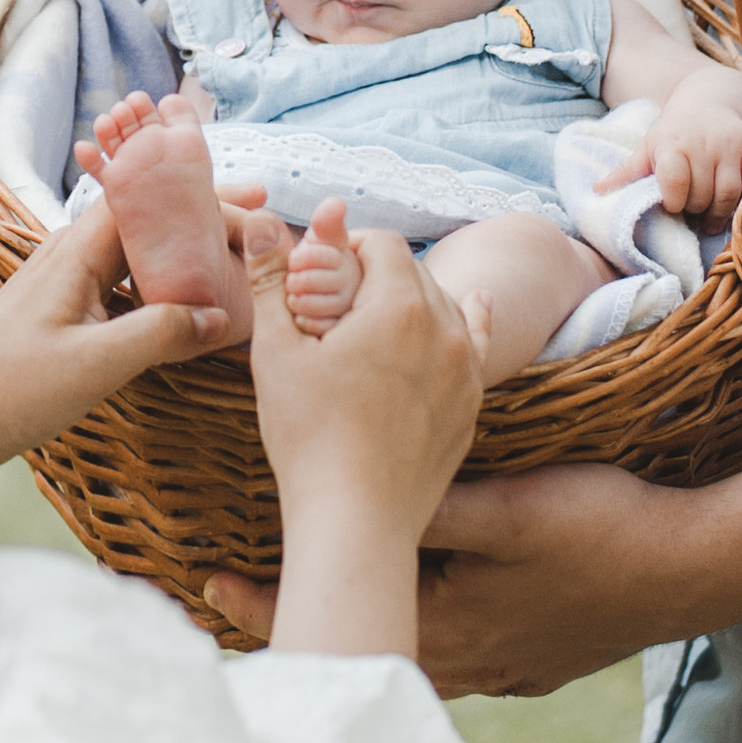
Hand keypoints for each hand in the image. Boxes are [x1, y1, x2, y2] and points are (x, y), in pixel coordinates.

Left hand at [0, 189, 226, 516]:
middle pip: (149, 220)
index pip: (151, 201)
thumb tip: (220, 316)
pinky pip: (124, 283)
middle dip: (204, 220)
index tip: (256, 204)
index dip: (205, 198)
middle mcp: (69, 255)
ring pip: (138, 252)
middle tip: (260, 227)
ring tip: (235, 259)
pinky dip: (162, 285)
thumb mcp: (97, 364)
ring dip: (185, 253)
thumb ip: (161, 333)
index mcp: (76, 253)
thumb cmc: (11, 390)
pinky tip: (186, 305)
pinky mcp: (64, 311)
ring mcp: (65, 283)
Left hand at [211, 459, 688, 692]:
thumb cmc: (599, 531)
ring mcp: (505, 670)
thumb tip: (351, 488)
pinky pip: (457, 658)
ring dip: (369, 630)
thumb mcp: (505, 507)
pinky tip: (423, 617)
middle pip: (368, 647)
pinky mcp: (534, 663)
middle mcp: (469, 662)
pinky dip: (423, 637)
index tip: (210, 588)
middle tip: (250, 595)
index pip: (340, 614)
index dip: (272, 601)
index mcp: (449, 625)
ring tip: (329, 603)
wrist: (690, 573)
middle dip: (315, 619)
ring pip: (411, 657)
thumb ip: (428, 502)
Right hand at [240, 225, 486, 657]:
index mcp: (400, 306)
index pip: (382, 244)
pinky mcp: (471, 406)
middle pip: (414, 273)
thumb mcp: (276, 353)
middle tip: (336, 300)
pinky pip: (474, 347)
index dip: (349, 245)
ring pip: (445, 307)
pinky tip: (476, 306)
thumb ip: (272, 280)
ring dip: (413, 300)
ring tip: (376, 317)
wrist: (356, 521)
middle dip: (376, 275)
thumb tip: (265, 220)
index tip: (321, 267)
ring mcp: (465, 370)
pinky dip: (468, 322)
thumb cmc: (308, 438)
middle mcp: (445, 329)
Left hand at [640, 61, 741, 221]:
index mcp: (672, 143)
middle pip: (701, 196)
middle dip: (695, 210)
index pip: (674, 181)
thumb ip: (627, 171)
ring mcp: (731, 146)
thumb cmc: (673, 133)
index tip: (671, 204)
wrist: (709, 100)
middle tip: (691, 212)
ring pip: (727, 196)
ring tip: (709, 217)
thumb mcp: (647, 147)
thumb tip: (596, 191)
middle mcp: (703, 143)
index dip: (673, 200)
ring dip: (718, 214)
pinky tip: (736, 208)